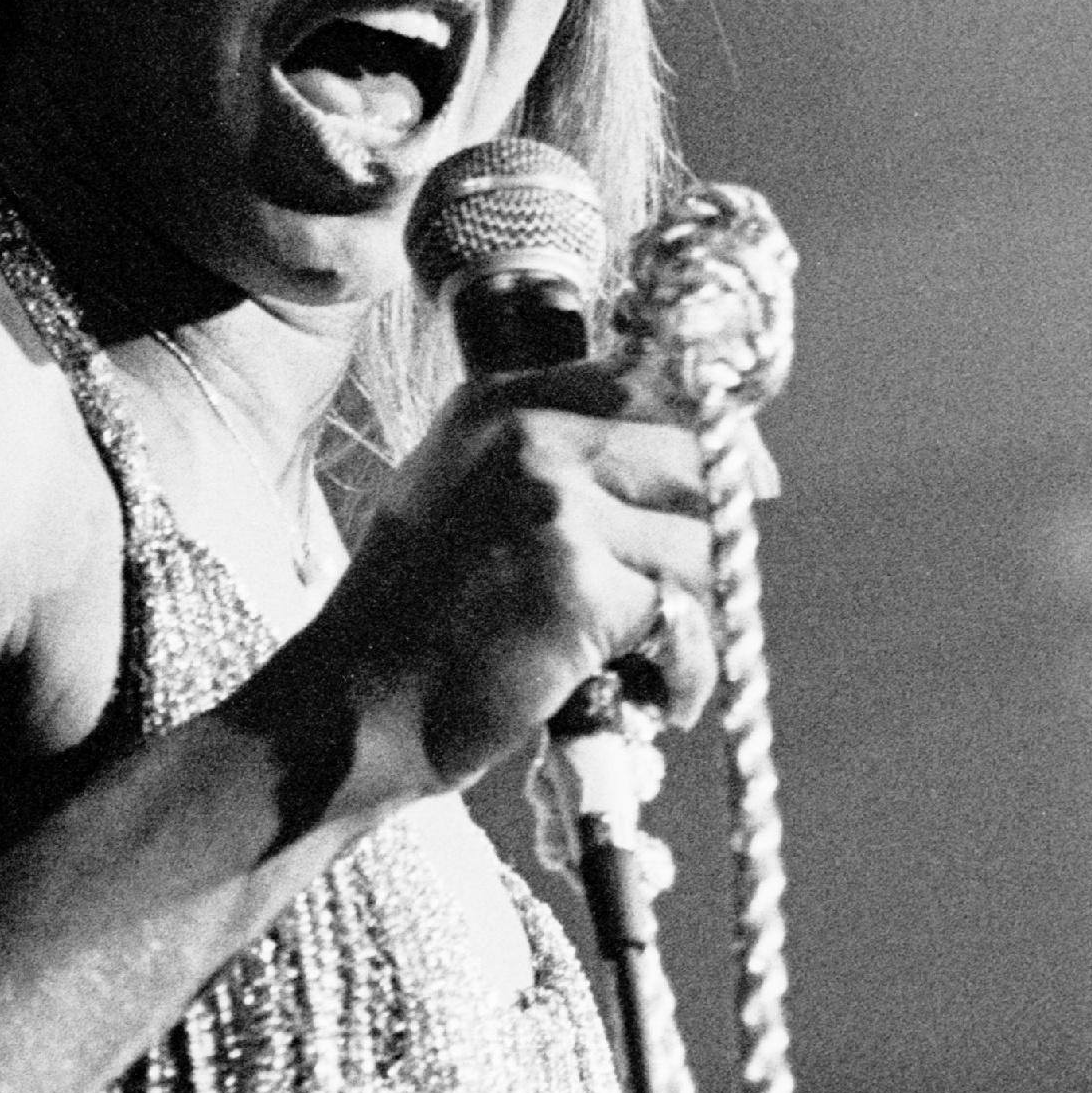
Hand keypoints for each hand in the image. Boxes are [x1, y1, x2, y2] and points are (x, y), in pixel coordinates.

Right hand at [278, 362, 722, 799]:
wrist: (354, 710)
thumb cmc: (412, 620)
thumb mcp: (462, 493)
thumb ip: (549, 457)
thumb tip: (685, 455)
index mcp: (499, 403)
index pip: (648, 383)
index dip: (707, 433)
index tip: (737, 479)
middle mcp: (529, 436)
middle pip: (692, 455)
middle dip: (711, 529)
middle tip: (696, 592)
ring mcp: (556, 507)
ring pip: (698, 542)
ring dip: (695, 612)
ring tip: (653, 661)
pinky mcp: (582, 587)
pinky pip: (684, 619)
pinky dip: (686, 670)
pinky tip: (657, 698)